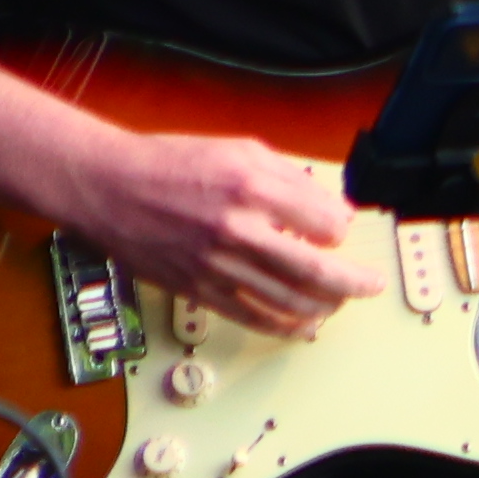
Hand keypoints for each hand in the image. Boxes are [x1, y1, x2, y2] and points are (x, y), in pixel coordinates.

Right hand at [76, 126, 379, 337]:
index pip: (327, 224)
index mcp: (252, 189)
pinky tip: (303, 325)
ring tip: (338, 303)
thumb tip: (332, 206)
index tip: (340, 231)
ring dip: (325, 307)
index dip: (341, 230)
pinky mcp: (199, 289)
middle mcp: (238, 230)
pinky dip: (286, 326)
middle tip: (372, 284)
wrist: (106, 187)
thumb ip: (292, 178)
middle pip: (318, 271)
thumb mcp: (241, 150)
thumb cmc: (169, 165)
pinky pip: (253, 318)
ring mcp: (217, 265)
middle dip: (355, 282)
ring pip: (290, 301)